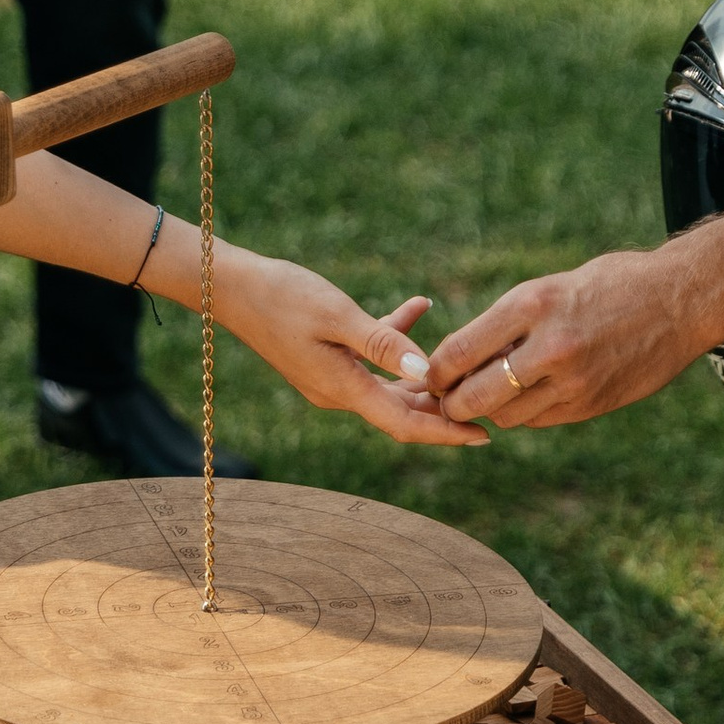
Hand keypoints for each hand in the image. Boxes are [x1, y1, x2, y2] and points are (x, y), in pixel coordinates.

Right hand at [215, 265, 488, 444]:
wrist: (232, 286)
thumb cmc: (281, 295)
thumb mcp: (337, 315)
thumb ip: (382, 342)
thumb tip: (426, 371)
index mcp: (342, 388)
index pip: (404, 425)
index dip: (446, 433)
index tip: (485, 437)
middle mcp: (339, 392)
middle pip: (403, 411)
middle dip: (445, 408)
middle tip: (491, 401)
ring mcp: (332, 377)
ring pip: (392, 385)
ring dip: (425, 375)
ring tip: (467, 361)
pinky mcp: (328, 359)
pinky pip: (372, 357)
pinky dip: (396, 338)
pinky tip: (420, 305)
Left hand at [424, 252, 719, 430]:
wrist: (682, 300)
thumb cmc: (612, 284)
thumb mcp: (553, 286)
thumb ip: (510, 322)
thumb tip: (462, 358)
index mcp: (533, 303)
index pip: (459, 352)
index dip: (436, 372)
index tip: (431, 375)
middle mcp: (551, 346)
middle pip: (475, 396)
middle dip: (452, 403)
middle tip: (446, 400)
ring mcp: (574, 381)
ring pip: (506, 415)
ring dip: (491, 409)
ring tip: (489, 394)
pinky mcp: (592, 404)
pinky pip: (539, 420)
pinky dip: (525, 412)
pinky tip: (529, 395)